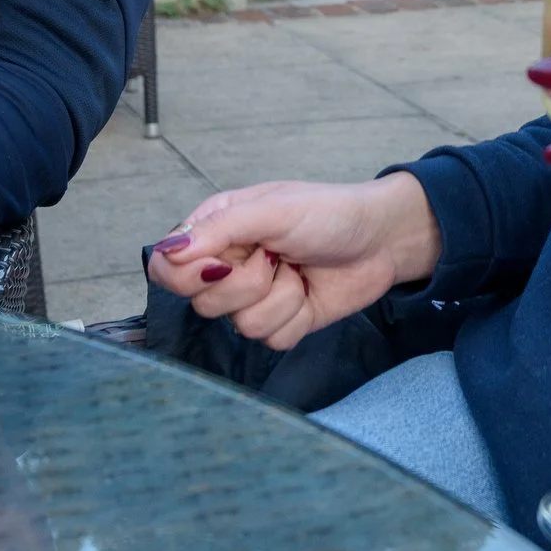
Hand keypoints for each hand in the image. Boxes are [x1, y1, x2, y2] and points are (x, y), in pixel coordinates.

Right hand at [144, 173, 442, 350]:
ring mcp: (254, 297)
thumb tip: (168, 252)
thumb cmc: (329, 212)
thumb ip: (219, 229)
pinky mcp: (282, 322)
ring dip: (279, 300)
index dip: (189, 275)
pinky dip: (296, 319)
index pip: (168, 268)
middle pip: (203, 303)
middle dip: (247, 284)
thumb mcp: (272, 209)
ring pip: (240, 326)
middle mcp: (228, 265)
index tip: (225, 261)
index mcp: (215, 230)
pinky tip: (309, 293)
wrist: (383, 239)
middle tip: (275, 257)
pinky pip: (271, 340)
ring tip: (297, 270)